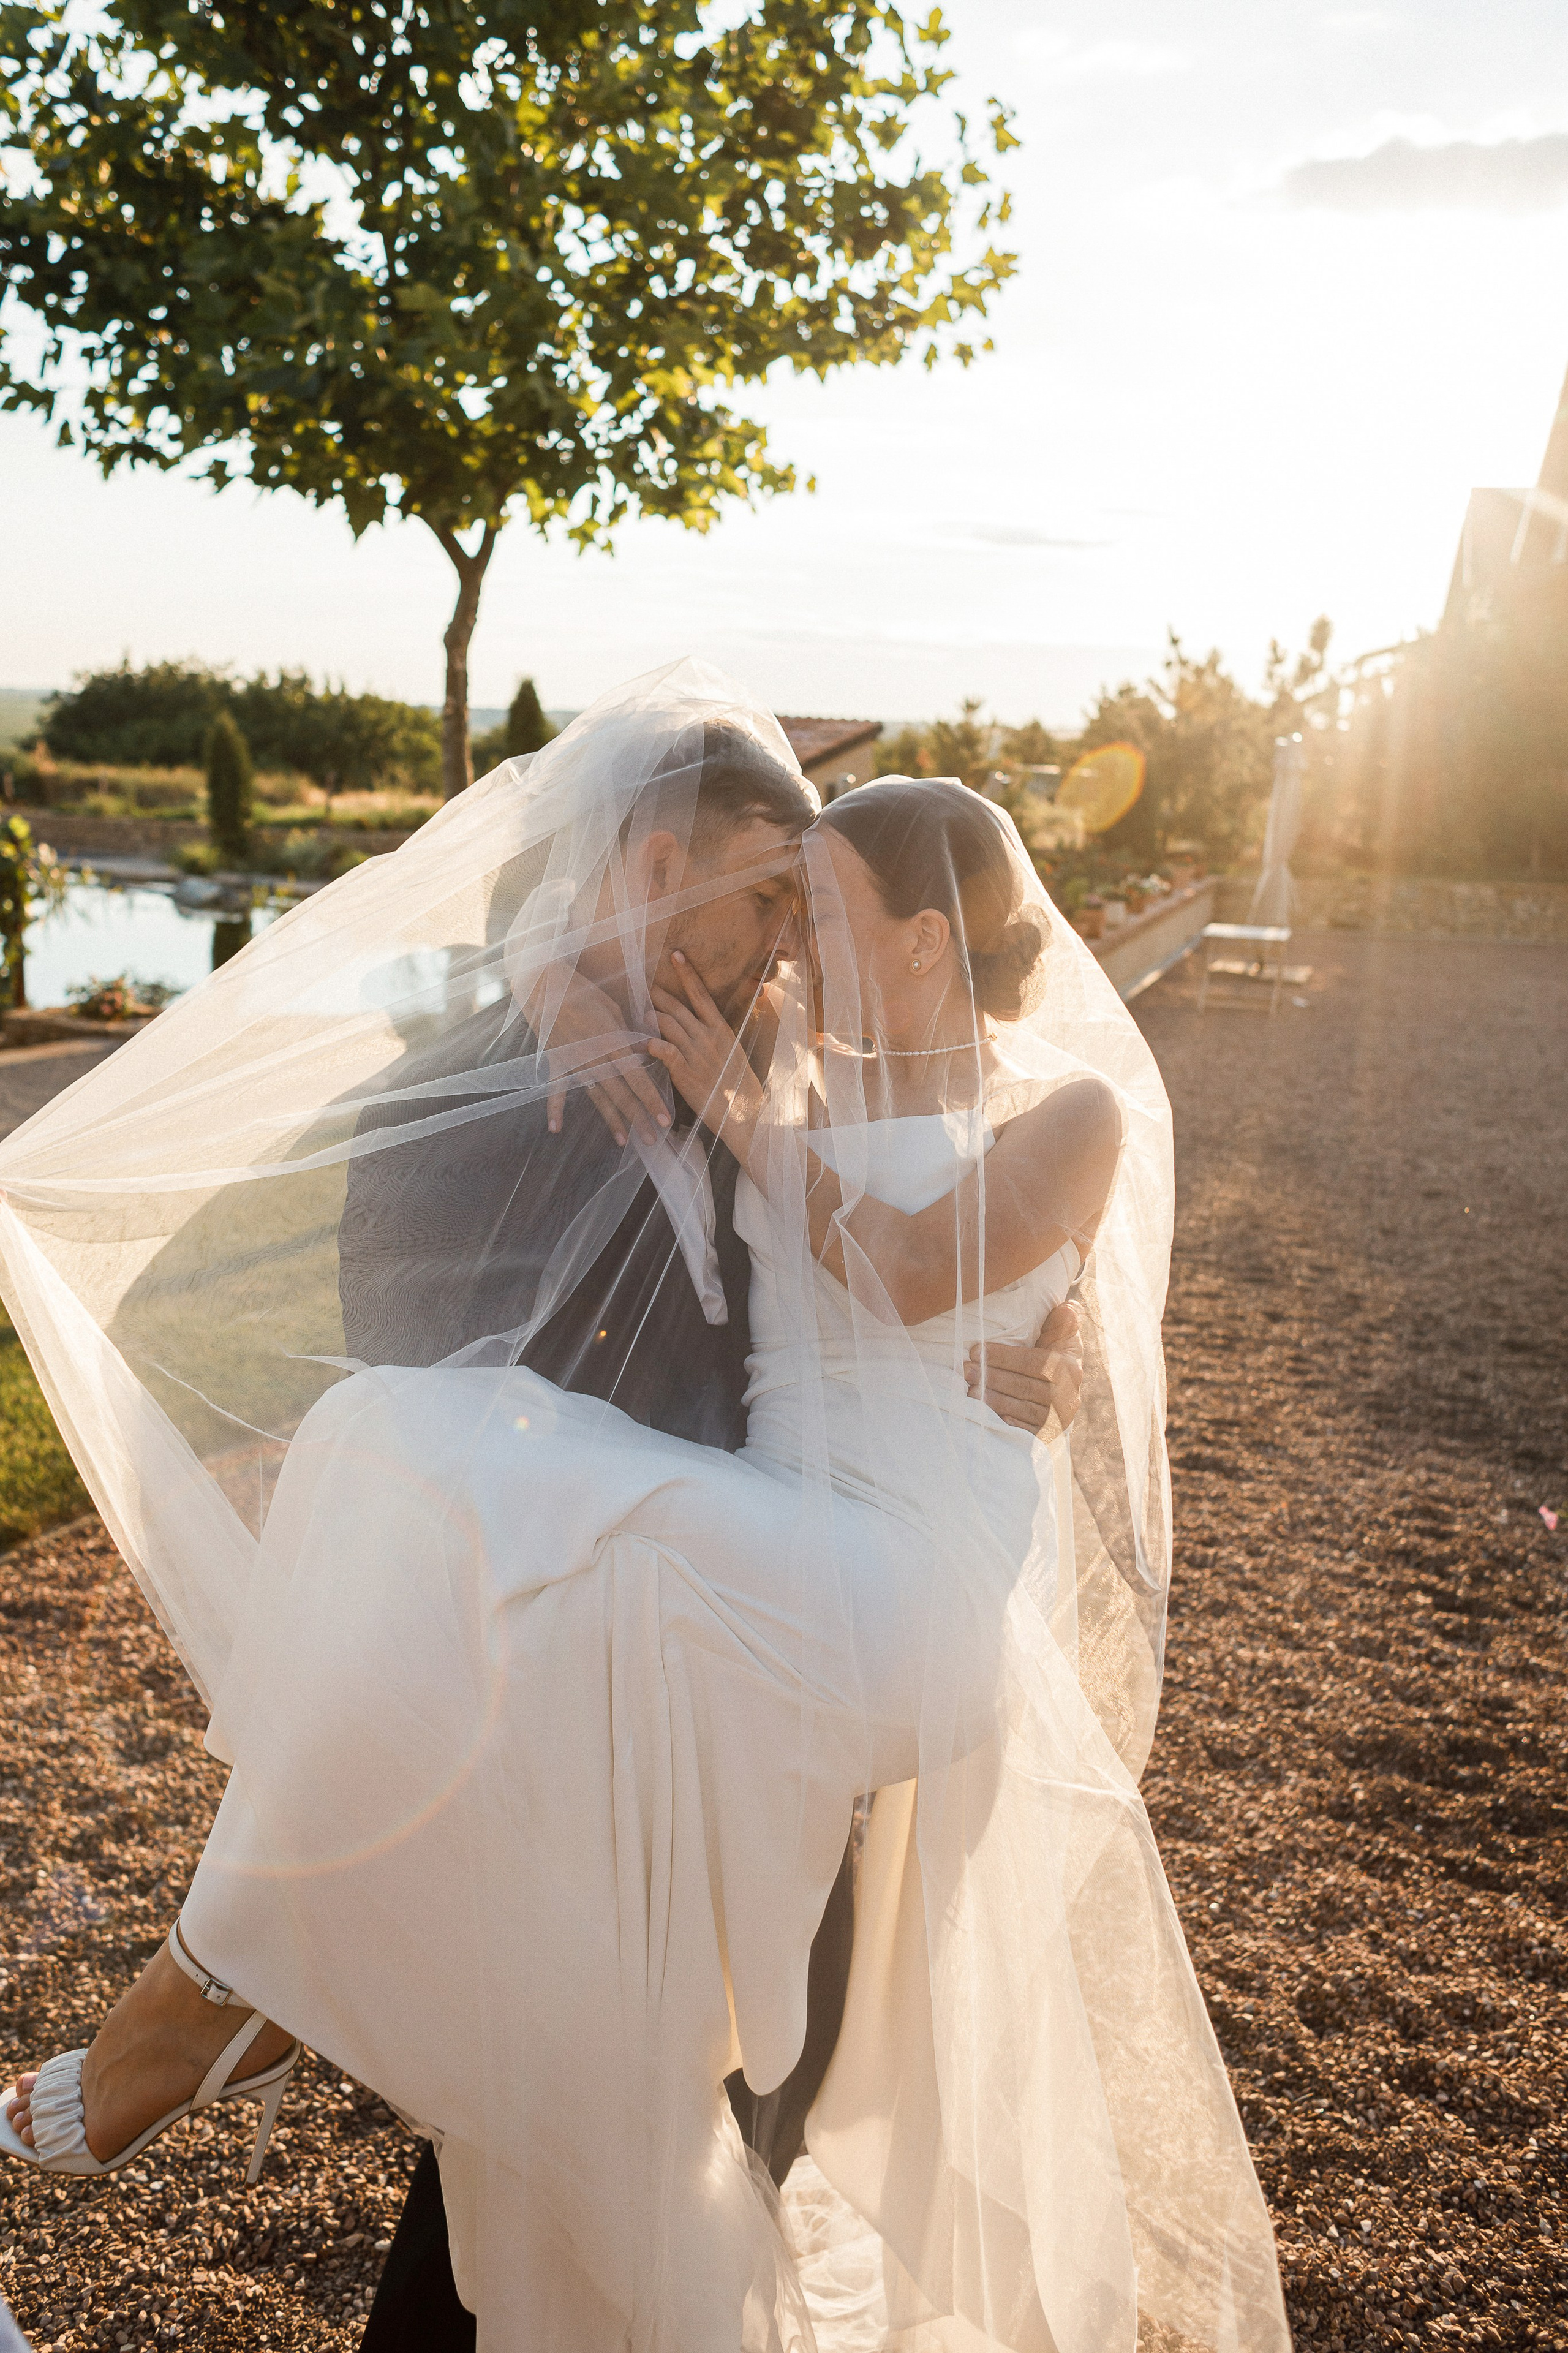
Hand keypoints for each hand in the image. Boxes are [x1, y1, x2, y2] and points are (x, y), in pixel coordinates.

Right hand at [524, 966, 672, 1148]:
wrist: (545, 984)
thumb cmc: (584, 990)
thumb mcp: (614, 1007)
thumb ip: (631, 1030)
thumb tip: (651, 1045)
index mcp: (613, 1043)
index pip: (638, 1079)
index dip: (652, 1101)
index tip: (665, 1120)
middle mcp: (596, 1059)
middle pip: (621, 1094)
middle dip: (638, 1118)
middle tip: (652, 1141)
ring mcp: (575, 1063)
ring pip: (597, 1097)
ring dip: (611, 1119)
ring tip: (624, 1141)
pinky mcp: (557, 1062)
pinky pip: (557, 1090)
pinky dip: (555, 1109)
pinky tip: (556, 1129)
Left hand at [646, 952, 762, 1154]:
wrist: (746, 1114)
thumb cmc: (738, 1085)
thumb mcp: (732, 1053)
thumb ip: (714, 1037)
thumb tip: (700, 1024)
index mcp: (721, 1030)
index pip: (701, 994)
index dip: (687, 973)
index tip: (675, 954)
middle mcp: (708, 1037)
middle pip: (678, 1007)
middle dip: (659, 994)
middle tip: (642, 983)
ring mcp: (697, 1055)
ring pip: (668, 1025)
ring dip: (650, 1016)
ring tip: (639, 1012)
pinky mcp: (686, 1074)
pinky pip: (666, 1051)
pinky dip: (652, 1044)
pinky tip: (642, 1042)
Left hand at [966, 1299, 1082, 1436]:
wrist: (1063, 1391)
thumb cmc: (1055, 1355)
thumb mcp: (1063, 1336)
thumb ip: (1064, 1321)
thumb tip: (1068, 1309)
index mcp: (1069, 1368)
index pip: (1034, 1362)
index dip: (1004, 1357)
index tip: (976, 1350)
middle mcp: (1067, 1395)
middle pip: (1025, 1386)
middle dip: (992, 1378)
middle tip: (966, 1371)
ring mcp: (1058, 1418)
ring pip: (1023, 1409)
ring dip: (994, 1401)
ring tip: (970, 1392)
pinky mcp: (1048, 1436)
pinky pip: (1026, 1432)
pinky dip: (1007, 1425)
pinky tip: (988, 1418)